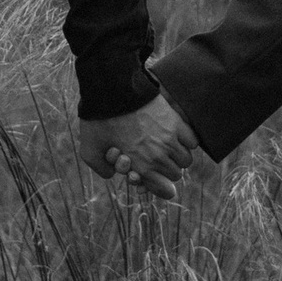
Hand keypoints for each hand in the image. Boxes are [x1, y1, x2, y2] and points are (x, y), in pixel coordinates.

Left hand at [77, 96, 200, 201]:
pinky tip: (175, 136)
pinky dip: (186, 141)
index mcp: (141, 167)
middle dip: (166, 170)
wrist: (112, 90)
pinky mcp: (176, 122)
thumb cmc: (98, 119)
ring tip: (167, 148)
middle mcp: (159, 156)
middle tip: (154, 159)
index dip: (162, 188)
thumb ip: (102, 168)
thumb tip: (113, 174)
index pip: (166, 190)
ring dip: (178, 156)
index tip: (155, 179)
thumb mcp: (89, 150)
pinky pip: (192, 141)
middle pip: (176, 174)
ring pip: (186, 159)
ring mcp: (170, 139)